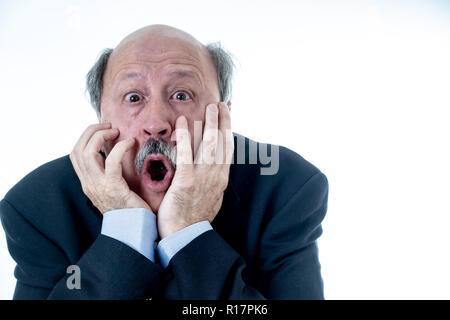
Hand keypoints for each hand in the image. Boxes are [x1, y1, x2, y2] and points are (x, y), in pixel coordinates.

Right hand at [70, 123, 150, 213]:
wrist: (135, 230)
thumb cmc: (129, 208)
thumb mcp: (113, 188)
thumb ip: (108, 172)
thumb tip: (111, 150)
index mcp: (87, 183)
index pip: (75, 154)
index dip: (85, 137)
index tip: (102, 130)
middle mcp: (88, 184)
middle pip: (78, 149)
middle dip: (92, 131)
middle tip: (109, 126)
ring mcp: (99, 187)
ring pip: (88, 152)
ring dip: (101, 135)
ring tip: (116, 131)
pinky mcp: (114, 188)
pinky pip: (112, 160)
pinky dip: (121, 147)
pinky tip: (130, 143)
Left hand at [157, 102, 233, 237]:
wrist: (185, 237)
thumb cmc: (193, 217)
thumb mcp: (210, 197)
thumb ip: (211, 179)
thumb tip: (213, 167)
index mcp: (221, 178)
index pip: (228, 148)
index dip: (228, 128)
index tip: (228, 113)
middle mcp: (216, 176)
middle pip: (222, 142)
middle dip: (222, 120)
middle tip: (220, 103)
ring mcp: (202, 178)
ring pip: (210, 145)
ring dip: (209, 123)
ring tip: (209, 106)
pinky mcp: (186, 182)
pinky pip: (187, 155)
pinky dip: (186, 137)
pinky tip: (184, 123)